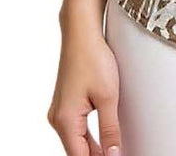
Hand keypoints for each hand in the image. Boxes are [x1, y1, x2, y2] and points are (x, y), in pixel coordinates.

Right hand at [47, 21, 122, 155]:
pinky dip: (89, 137)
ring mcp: (60, 111)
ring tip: (114, 151)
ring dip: (94, 150)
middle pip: (77, 152)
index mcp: (65, 120)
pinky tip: (104, 141)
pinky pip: (76, 129)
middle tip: (117, 155)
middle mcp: (58, 119)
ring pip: (77, 141)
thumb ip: (110, 129)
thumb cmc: (92, 58)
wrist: (81, 33)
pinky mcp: (65, 104)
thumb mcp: (108, 96)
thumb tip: (113, 155)